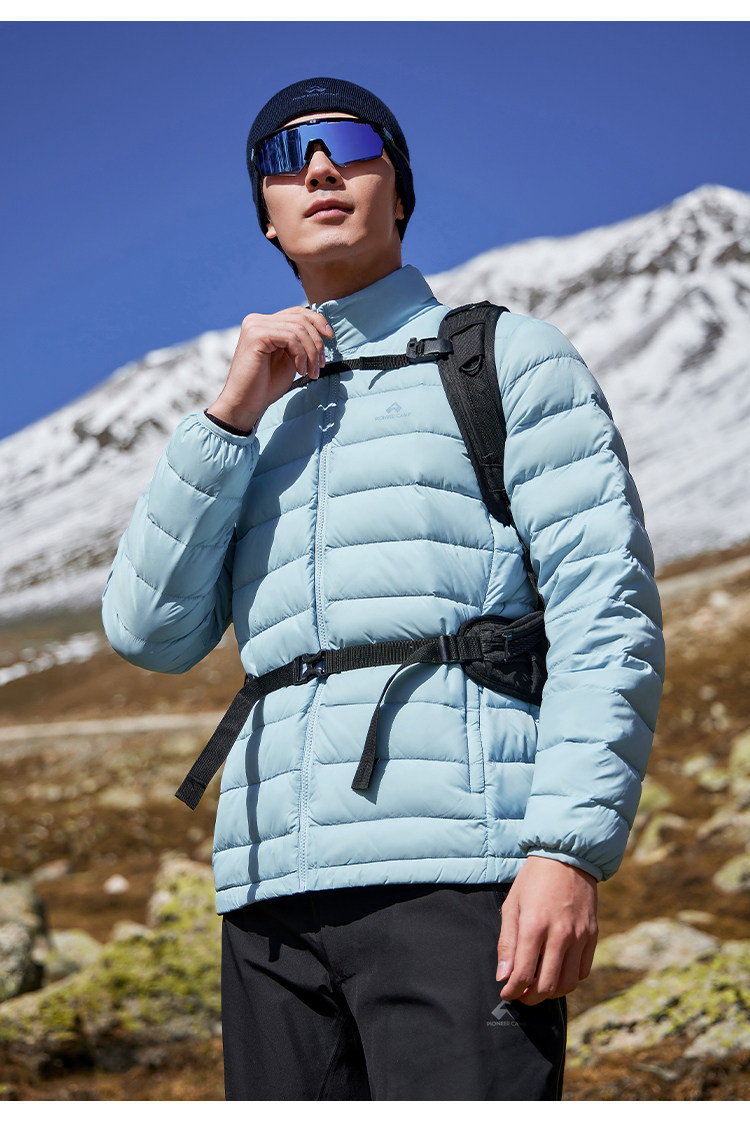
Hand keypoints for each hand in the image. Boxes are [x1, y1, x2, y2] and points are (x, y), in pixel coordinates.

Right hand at [207, 307, 334, 431]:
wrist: (246, 404)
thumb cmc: (266, 385)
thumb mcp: (289, 358)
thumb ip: (299, 342)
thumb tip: (322, 329)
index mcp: (264, 323)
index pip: (297, 312)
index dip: (317, 321)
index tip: (330, 337)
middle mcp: (257, 320)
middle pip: (300, 319)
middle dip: (317, 343)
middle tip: (320, 366)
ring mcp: (255, 326)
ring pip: (298, 329)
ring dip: (311, 353)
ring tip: (311, 372)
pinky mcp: (256, 335)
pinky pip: (290, 338)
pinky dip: (301, 355)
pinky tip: (300, 371)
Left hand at [496, 856, 597, 1004]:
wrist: (566, 857)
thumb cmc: (534, 880)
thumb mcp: (512, 906)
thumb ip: (507, 943)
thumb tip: (504, 976)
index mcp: (534, 926)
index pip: (523, 974)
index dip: (512, 991)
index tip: (506, 993)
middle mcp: (560, 935)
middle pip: (547, 987)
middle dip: (530, 998)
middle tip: (521, 994)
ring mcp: (580, 937)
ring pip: (568, 984)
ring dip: (551, 992)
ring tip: (538, 985)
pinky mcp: (592, 936)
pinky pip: (583, 972)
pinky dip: (569, 979)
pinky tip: (557, 971)